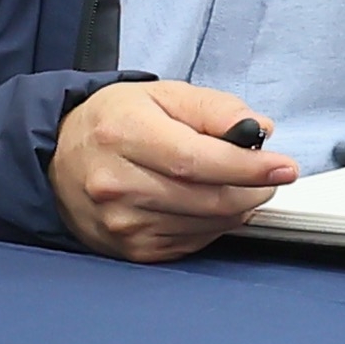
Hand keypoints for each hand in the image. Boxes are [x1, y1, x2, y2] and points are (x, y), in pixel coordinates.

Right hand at [50, 81, 296, 261]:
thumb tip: (258, 130)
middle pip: (203, 198)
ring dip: (237, 209)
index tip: (283, 166)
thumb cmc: (117, 120)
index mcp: (126, 134)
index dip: (247, 167)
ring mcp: (119, 222)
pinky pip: (188, 243)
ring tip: (242, 186)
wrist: (60, 157)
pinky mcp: (127, 249)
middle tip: (270, 176)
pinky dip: (213, 226)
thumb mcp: (165, 94)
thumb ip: (215, 109)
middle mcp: (117, 184)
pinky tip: (213, 206)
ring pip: (201, 225)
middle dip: (252, 190)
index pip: (196, 160)